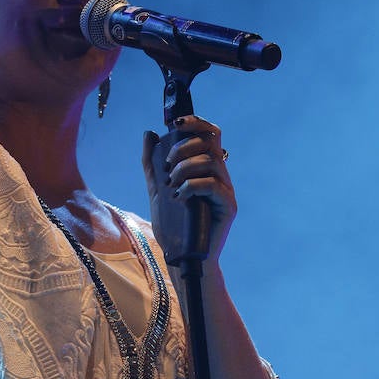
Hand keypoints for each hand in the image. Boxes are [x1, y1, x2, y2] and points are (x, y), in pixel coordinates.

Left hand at [142, 118, 236, 265]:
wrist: (181, 256)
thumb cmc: (173, 224)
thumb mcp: (156, 189)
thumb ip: (152, 162)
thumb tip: (150, 133)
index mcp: (205, 168)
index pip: (209, 134)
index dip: (195, 122)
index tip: (175, 123)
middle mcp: (219, 175)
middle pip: (210, 142)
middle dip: (184, 147)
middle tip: (167, 166)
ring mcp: (225, 190)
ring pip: (211, 161)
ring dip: (184, 168)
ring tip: (171, 185)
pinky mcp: (228, 206)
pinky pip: (212, 185)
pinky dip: (191, 185)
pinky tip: (179, 197)